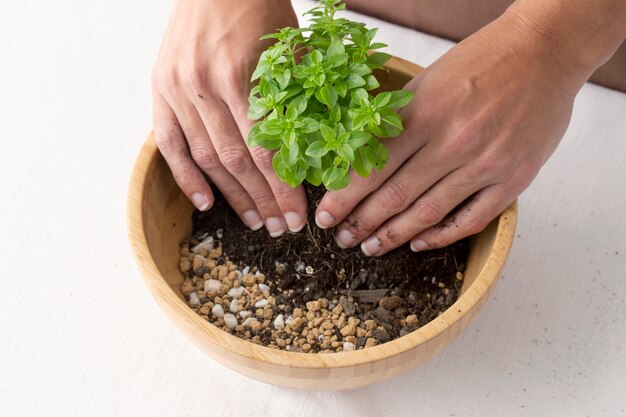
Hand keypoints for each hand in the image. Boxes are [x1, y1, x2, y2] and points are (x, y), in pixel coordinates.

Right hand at [151, 0, 305, 235]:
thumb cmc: (259, 10)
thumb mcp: (289, 48)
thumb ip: (300, 96)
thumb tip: (321, 148)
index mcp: (242, 75)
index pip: (267, 149)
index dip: (283, 189)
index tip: (298, 218)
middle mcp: (205, 87)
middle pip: (237, 161)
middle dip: (263, 200)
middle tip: (281, 229)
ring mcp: (177, 90)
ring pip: (207, 158)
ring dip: (232, 197)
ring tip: (254, 223)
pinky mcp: (159, 89)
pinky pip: (169, 144)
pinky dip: (186, 177)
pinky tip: (206, 204)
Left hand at [314, 9, 589, 255]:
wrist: (544, 52)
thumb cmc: (481, 62)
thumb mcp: (427, 81)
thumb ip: (397, 122)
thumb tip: (359, 159)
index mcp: (425, 113)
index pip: (372, 167)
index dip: (344, 198)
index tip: (325, 216)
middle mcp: (453, 142)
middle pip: (394, 196)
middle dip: (361, 223)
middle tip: (341, 239)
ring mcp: (485, 164)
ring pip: (427, 213)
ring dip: (393, 236)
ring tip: (370, 248)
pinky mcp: (513, 179)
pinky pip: (470, 219)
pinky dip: (441, 236)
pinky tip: (419, 244)